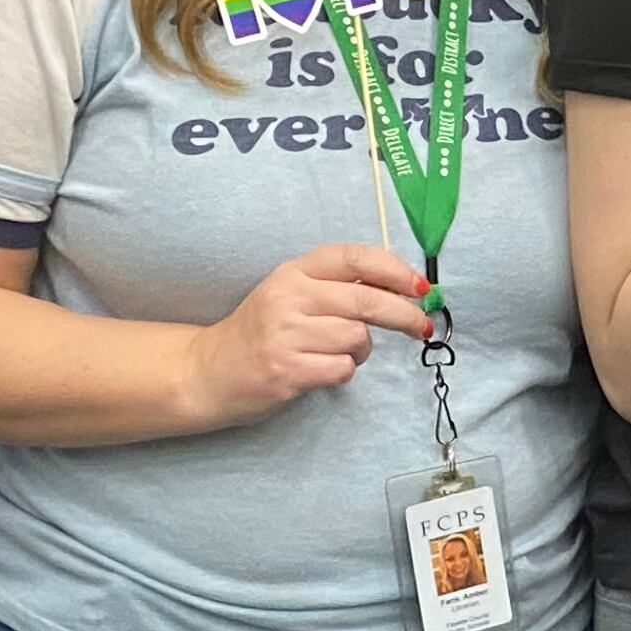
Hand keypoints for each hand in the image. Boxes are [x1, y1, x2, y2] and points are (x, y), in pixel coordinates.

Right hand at [183, 244, 435, 426]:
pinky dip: (343, 371)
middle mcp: (289, 297)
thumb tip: (402, 288)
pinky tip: (321, 369)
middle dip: (405, 315)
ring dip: (360, 350)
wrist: (209, 371)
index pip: (354, 258)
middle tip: (422, 327)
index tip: (420, 287)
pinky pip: (343, 368)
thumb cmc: (262, 332)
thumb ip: (337, 287)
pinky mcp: (286, 370)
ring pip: (357, 337)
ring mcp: (286, 335)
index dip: (394, 270)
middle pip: (367, 301)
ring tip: (336, 352)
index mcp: (293, 272)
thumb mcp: (291, 294)